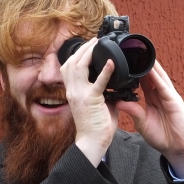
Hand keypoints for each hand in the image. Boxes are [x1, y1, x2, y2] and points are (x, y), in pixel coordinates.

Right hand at [60, 38, 118, 166]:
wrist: (92, 142)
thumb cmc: (96, 126)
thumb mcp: (97, 104)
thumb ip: (104, 91)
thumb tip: (116, 83)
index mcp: (73, 91)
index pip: (68, 67)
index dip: (76, 55)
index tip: (88, 46)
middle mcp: (73, 91)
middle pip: (71, 62)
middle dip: (82, 49)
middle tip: (94, 40)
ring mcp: (80, 95)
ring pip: (78, 66)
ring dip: (89, 53)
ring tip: (99, 44)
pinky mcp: (91, 100)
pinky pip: (97, 82)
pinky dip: (105, 71)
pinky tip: (112, 62)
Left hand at [115, 61, 183, 176]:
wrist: (177, 148)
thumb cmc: (162, 136)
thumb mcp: (142, 123)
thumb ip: (133, 110)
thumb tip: (118, 101)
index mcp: (152, 99)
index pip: (143, 81)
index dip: (135, 72)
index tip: (125, 62)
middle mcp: (161, 95)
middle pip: (151, 75)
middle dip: (143, 64)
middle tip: (132, 51)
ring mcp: (169, 97)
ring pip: (159, 77)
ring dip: (151, 66)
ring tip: (142, 53)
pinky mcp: (174, 102)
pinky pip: (164, 87)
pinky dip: (158, 78)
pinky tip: (151, 70)